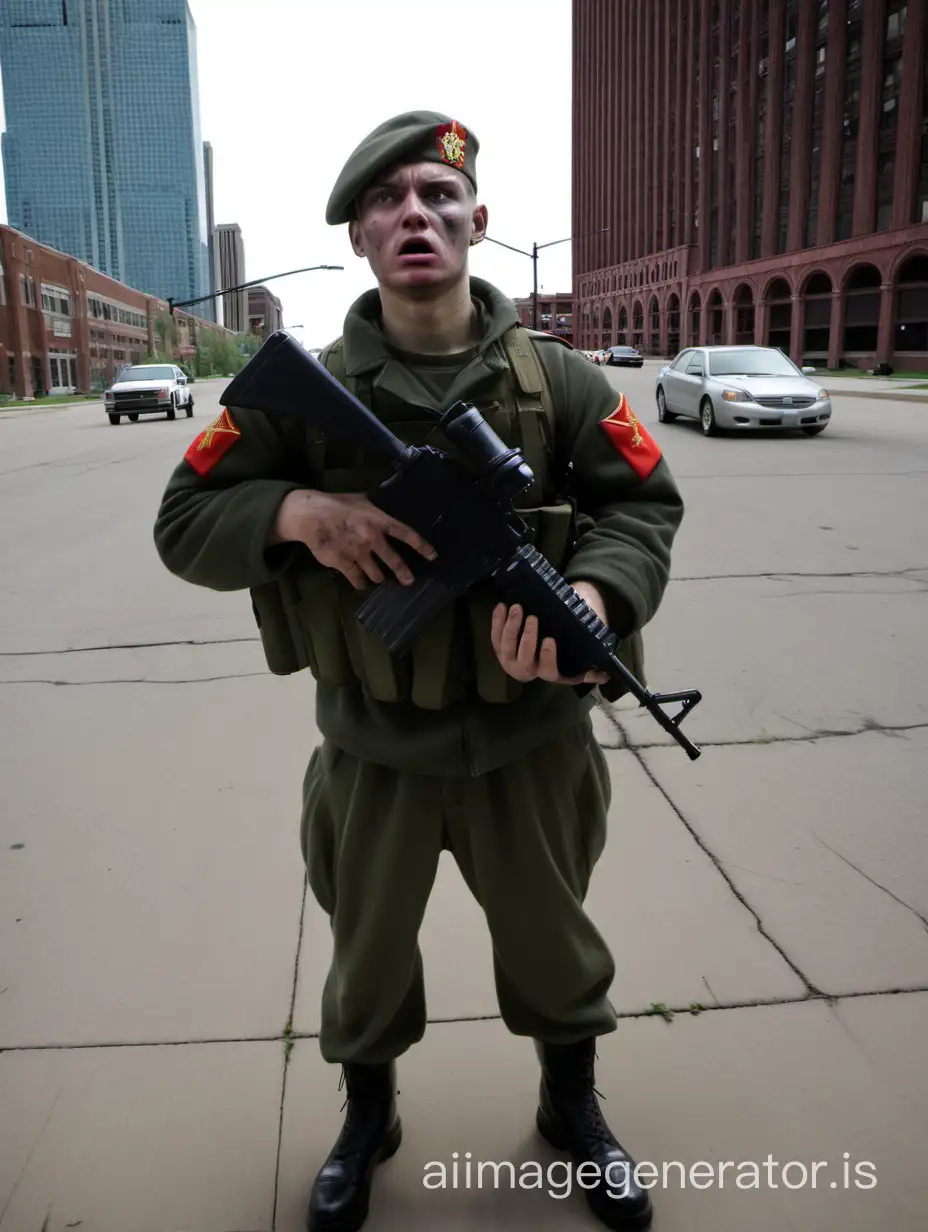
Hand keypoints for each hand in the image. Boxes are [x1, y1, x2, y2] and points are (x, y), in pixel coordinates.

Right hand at [271, 490, 435, 588]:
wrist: (309, 515)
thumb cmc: (335, 504)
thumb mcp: (360, 499)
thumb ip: (376, 506)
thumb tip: (389, 499)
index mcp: (379, 520)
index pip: (407, 534)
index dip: (422, 546)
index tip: (433, 556)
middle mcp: (372, 538)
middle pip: (394, 561)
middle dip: (404, 574)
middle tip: (409, 581)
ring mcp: (358, 553)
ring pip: (376, 574)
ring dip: (378, 577)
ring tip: (378, 578)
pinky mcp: (344, 563)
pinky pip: (357, 579)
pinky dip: (359, 581)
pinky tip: (360, 582)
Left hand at [490, 581, 611, 686]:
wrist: (547, 636)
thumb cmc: (567, 645)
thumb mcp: (580, 655)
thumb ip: (591, 665)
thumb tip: (605, 675)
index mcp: (548, 673)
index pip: (547, 670)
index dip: (547, 657)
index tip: (550, 640)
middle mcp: (528, 670)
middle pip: (523, 658)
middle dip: (526, 638)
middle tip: (532, 618)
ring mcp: (510, 659)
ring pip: (506, 646)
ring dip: (510, 626)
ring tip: (517, 608)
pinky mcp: (499, 648)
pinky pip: (494, 636)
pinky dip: (496, 621)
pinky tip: (501, 607)